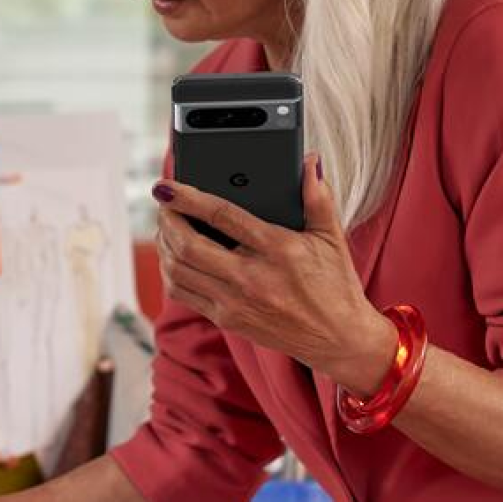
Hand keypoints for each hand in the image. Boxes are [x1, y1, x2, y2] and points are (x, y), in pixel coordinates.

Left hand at [153, 154, 395, 389]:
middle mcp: (251, 278)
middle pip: (188, 245)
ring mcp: (235, 302)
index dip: (187, 197)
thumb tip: (310, 162)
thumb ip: (317, 197)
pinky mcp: (227, 319)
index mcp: (277, 249)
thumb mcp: (332, 237)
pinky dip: (170, 272)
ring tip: (167, 227)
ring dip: (164, 245)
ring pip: (179, 271)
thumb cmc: (335, 286)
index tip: (166, 186)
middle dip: (167, 220)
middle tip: (164, 203)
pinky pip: (183, 294)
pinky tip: (174, 257)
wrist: (339, 339)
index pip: (222, 216)